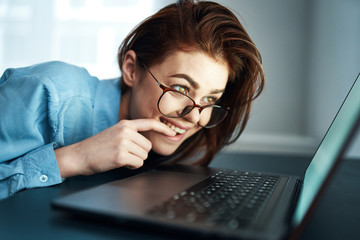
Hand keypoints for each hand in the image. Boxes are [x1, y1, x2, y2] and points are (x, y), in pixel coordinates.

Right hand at [55, 119, 174, 177]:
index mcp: (125, 124)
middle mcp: (126, 131)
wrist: (80, 155)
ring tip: (120, 157)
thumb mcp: (114, 133)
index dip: (162, 128)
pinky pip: (138, 163)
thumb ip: (130, 134)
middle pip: (148, 146)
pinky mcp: (121, 155)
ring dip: (135, 160)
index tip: (172, 132)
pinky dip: (131, 166)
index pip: (148, 123)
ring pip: (144, 156)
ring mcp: (123, 142)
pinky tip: (120, 163)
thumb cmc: (97, 147)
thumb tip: (146, 143)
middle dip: (140, 153)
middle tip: (124, 154)